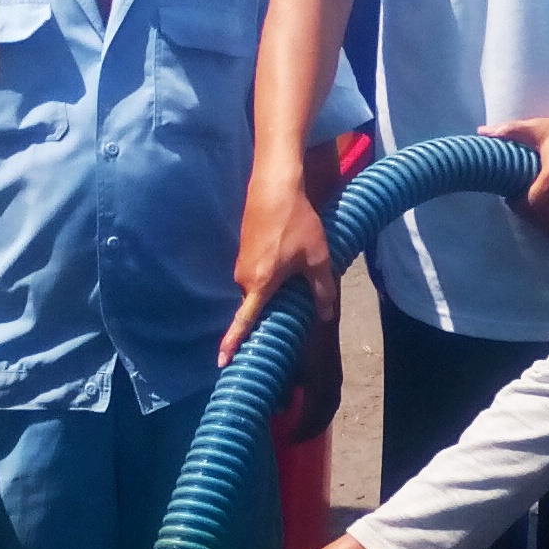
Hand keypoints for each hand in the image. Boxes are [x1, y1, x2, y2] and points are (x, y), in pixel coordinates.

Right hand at [225, 168, 335, 363]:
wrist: (275, 187)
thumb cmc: (297, 223)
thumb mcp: (317, 258)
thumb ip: (322, 291)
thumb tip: (325, 316)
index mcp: (260, 284)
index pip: (244, 320)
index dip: (233, 342)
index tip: (222, 361)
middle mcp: (244, 277)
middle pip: (258, 304)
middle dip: (273, 306)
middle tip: (296, 298)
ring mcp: (241, 263)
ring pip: (258, 287)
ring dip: (274, 286)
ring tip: (296, 267)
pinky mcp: (243, 251)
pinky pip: (256, 273)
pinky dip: (270, 273)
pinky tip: (287, 256)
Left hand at [278, 320, 342, 445]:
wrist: (319, 306)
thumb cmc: (297, 331)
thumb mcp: (283, 358)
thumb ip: (279, 383)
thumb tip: (276, 407)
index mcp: (320, 380)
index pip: (315, 414)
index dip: (303, 430)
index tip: (289, 440)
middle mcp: (331, 379)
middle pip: (326, 412)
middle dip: (312, 428)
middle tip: (296, 439)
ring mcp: (335, 372)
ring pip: (330, 403)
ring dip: (319, 418)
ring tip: (304, 428)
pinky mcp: (333, 366)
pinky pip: (330, 394)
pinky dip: (321, 406)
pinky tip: (309, 406)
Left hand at [481, 117, 548, 244]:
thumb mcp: (538, 128)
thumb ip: (510, 131)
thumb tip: (481, 132)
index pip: (532, 204)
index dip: (520, 206)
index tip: (514, 200)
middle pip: (545, 218)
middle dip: (532, 216)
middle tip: (525, 208)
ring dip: (547, 224)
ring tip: (540, 214)